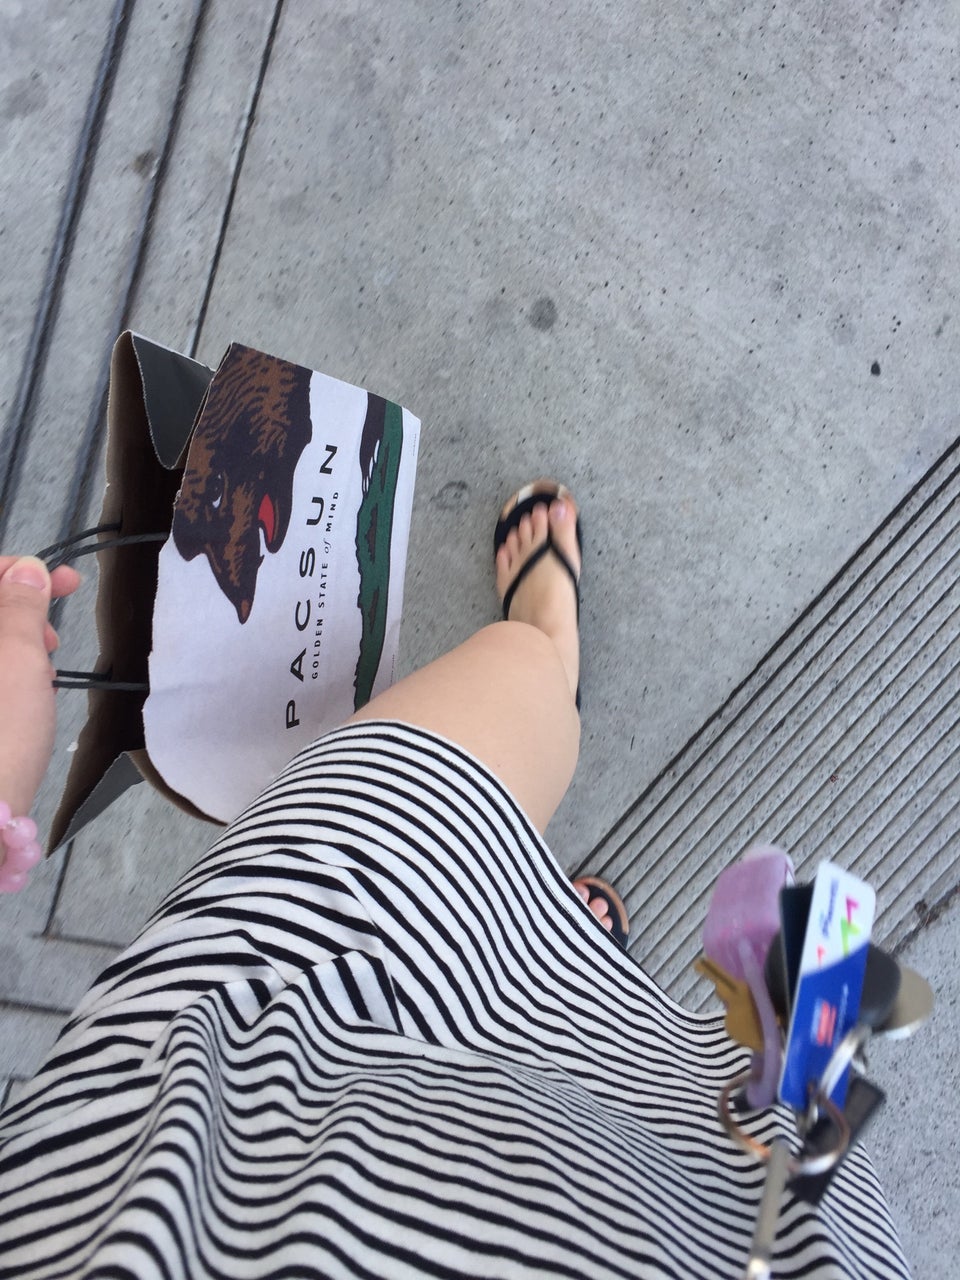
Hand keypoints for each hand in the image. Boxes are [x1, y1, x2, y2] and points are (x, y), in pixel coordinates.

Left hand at [0, 556, 80, 891]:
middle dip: (18, 613)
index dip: (15, 572)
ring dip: (14, 647)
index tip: (62, 581)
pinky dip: (5, 678)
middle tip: (55, 635)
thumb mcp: (18, 657)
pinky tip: (28, 698)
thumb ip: (20, 606)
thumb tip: (25, 570)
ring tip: (44, 674)